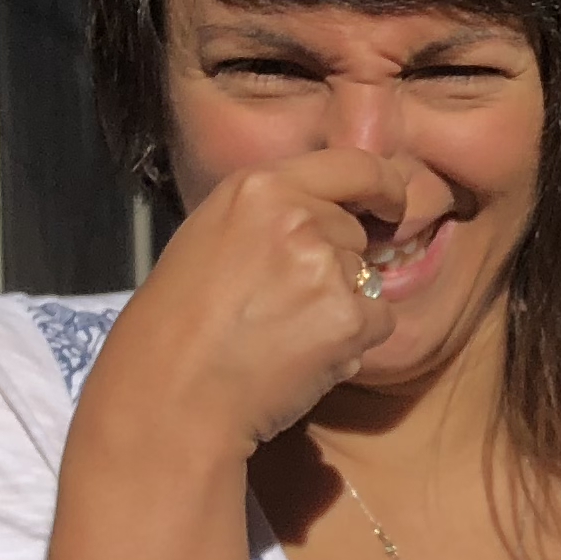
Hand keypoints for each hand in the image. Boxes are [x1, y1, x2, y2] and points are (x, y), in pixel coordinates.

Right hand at [103, 148, 437, 449]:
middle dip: (335, 265)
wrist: (169, 394)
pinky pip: (379, 323)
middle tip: (279, 305)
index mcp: (258, 187)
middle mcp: (296, 215)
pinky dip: (352, 343)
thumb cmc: (177, 327)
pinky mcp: (347, 316)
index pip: (352, 164)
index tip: (391, 202)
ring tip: (281, 335)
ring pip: (368, 280)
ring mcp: (324, 264)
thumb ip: (271, 217)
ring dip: (342, 307)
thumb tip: (333, 217)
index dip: (382, 185)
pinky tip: (301, 357)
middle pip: (354, 232)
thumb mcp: (211, 237)